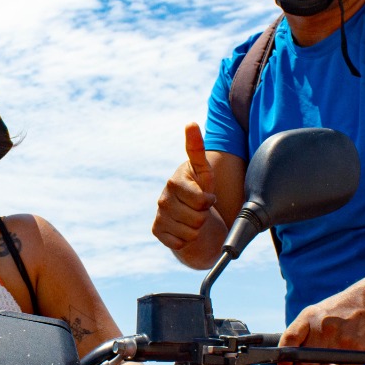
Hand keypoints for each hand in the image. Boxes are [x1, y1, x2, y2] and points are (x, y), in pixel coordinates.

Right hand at [153, 123, 216, 251]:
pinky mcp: (157, 231)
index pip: (199, 200)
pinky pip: (178, 242)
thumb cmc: (200, 190)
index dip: (208, 202)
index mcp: (174, 182)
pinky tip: (184, 230)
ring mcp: (159, 215)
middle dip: (204, 217)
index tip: (208, 198)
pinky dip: (186, 240)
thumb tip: (190, 122)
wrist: (191, 216)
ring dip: (196, 229)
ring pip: (189, 232)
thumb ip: (197, 149)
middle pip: (196, 218)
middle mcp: (163, 198)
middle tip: (200, 210)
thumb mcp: (204, 172)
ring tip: (194, 220)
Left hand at [278, 278, 364, 364]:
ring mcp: (342, 340)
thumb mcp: (313, 314)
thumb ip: (298, 337)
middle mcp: (324, 328)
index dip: (284, 358)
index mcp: (309, 317)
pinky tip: (342, 360)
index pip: (289, 339)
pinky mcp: (358, 351)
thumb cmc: (335, 314)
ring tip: (328, 362)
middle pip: (306, 364)